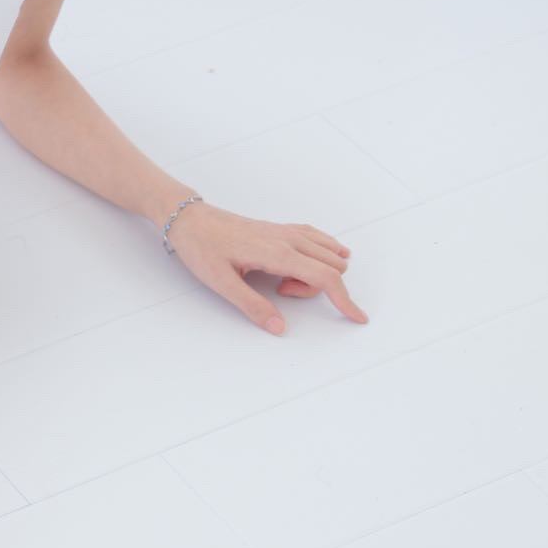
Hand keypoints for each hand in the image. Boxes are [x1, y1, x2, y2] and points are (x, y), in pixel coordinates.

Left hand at [165, 202, 369, 333]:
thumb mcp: (221, 283)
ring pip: (327, 253)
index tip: (357, 317)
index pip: (325, 277)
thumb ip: (252, 306)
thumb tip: (279, 327)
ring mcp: (287, 231)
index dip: (345, 299)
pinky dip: (325, 253)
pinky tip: (325, 258)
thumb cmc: (202, 248)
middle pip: (330, 267)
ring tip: (281, 281)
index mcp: (278, 253)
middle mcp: (289, 239)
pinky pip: (317, 238)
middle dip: (316, 289)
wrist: (190, 220)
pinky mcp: (282, 229)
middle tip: (279, 292)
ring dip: (317, 273)